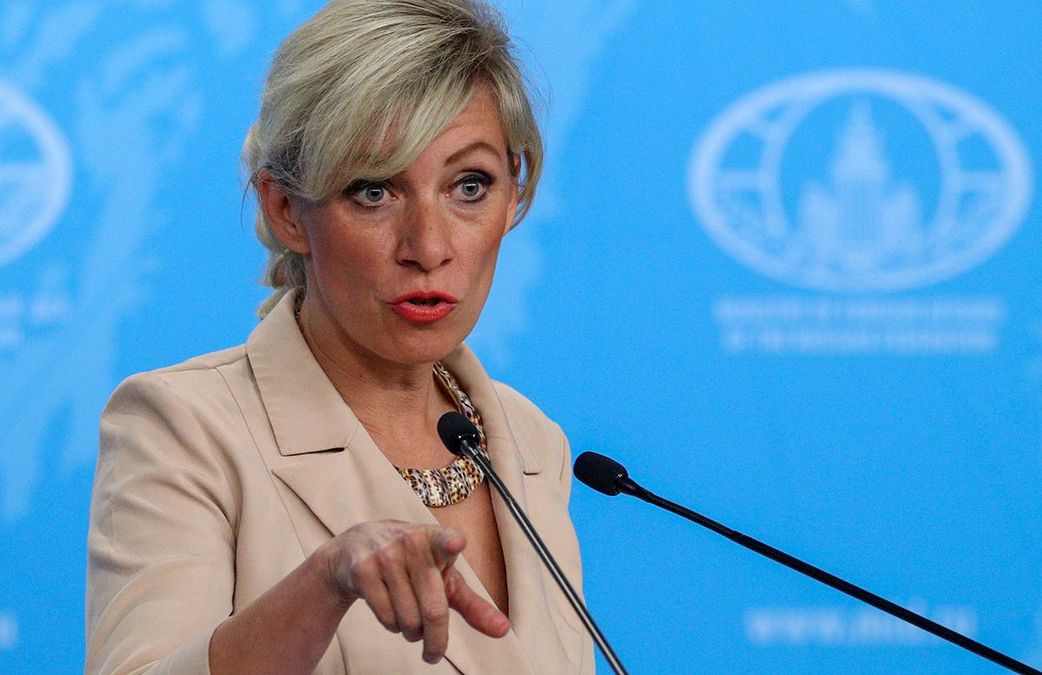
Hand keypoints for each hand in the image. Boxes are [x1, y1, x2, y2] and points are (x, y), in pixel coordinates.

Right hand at [324, 520, 509, 663]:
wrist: (358, 545)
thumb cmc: (414, 564)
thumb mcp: (444, 577)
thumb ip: (472, 604)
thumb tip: (503, 630)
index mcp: (437, 539)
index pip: (446, 540)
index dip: (450, 542)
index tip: (456, 543)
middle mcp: (411, 542)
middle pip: (433, 609)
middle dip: (435, 640)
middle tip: (434, 653)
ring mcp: (384, 554)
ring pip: (408, 619)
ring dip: (411, 631)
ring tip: (409, 617)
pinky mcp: (362, 569)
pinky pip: (386, 617)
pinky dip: (392, 625)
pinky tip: (390, 609)